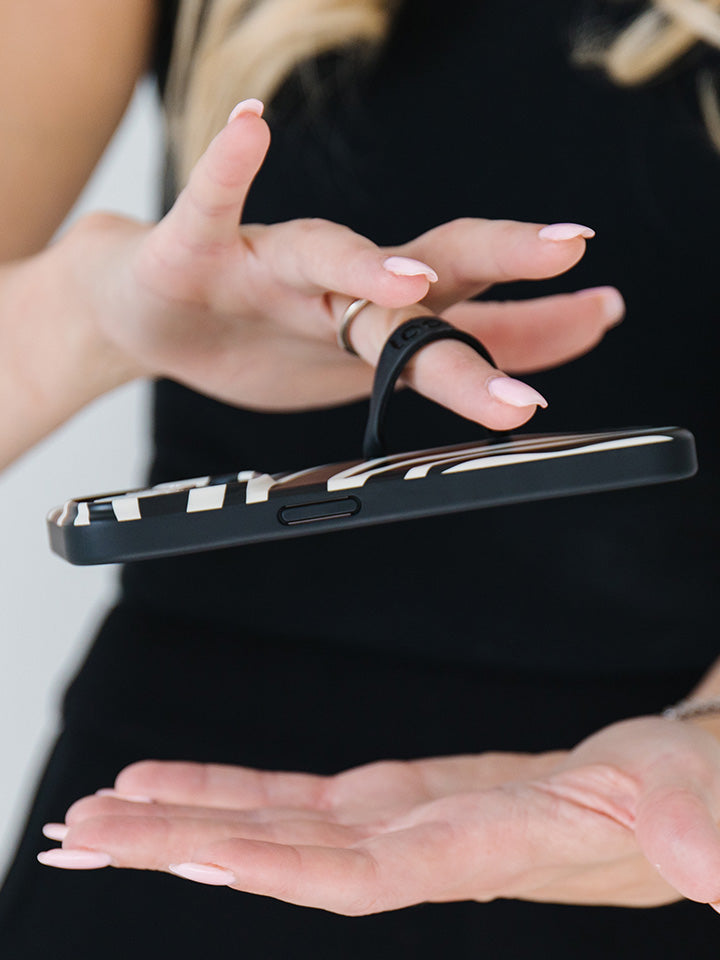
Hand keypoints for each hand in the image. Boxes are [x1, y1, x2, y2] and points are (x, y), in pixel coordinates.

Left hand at [41, 716, 719, 914]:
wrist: (674, 788)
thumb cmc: (686, 799)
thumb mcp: (697, 808)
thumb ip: (692, 831)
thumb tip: (700, 861)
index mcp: (483, 850)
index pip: (358, 874)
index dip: (269, 865)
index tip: (179, 850)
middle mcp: (424, 848)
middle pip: (286, 855)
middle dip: (182, 843)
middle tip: (86, 833)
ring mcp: (406, 823)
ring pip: (280, 825)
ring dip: (191, 817)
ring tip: (107, 812)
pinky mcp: (403, 798)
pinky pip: (304, 798)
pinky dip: (239, 788)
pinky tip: (181, 786)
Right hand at [73, 100, 622, 430]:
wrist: (151, 320)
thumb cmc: (264, 336)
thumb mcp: (367, 361)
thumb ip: (462, 346)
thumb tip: (563, 341)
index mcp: (374, 309)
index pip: (470, 301)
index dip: (535, 310)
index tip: (605, 309)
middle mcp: (335, 280)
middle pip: (421, 268)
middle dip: (496, 259)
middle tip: (566, 250)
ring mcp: (265, 263)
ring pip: (322, 255)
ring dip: (367, 262)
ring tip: (413, 279)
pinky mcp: (194, 252)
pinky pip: (210, 207)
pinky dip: (228, 168)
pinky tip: (250, 131)